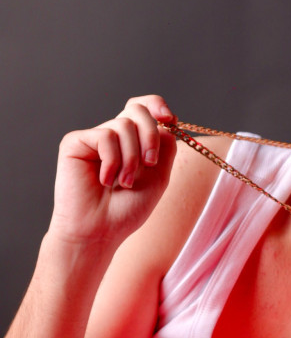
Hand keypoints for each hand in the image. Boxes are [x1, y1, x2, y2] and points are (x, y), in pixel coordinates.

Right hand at [48, 95, 177, 249]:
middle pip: (137, 110)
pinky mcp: (75, 142)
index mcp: (132, 141)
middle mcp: (112, 136)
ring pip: (124, 125)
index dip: (156, 105)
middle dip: (150, 134)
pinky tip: (105, 181)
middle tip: (150, 162)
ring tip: (124, 183)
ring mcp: (93, 138)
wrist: (99, 231)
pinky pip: (105, 136)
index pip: (144, 108)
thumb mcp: (158, 177)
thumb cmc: (126, 210)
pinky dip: (112, 161)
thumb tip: (167, 122)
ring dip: (131, 158)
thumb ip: (165, 147)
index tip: (169, 119)